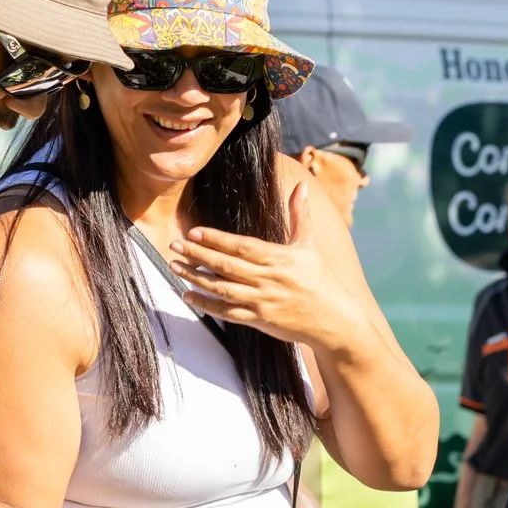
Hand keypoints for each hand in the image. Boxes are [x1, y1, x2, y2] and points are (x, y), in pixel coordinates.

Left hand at [168, 179, 348, 350]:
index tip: (194, 230)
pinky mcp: (258, 320)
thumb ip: (299, 216)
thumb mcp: (309, 246)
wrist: (333, 321)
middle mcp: (268, 279)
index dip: (216, 239)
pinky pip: (227, 312)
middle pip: (226, 266)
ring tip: (174, 266)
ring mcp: (262, 301)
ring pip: (221, 288)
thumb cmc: (321, 281)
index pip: (241, 246)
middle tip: (174, 244)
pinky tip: (187, 295)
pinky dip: (206, 305)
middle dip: (198, 254)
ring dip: (195, 277)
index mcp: (279, 258)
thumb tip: (301, 186)